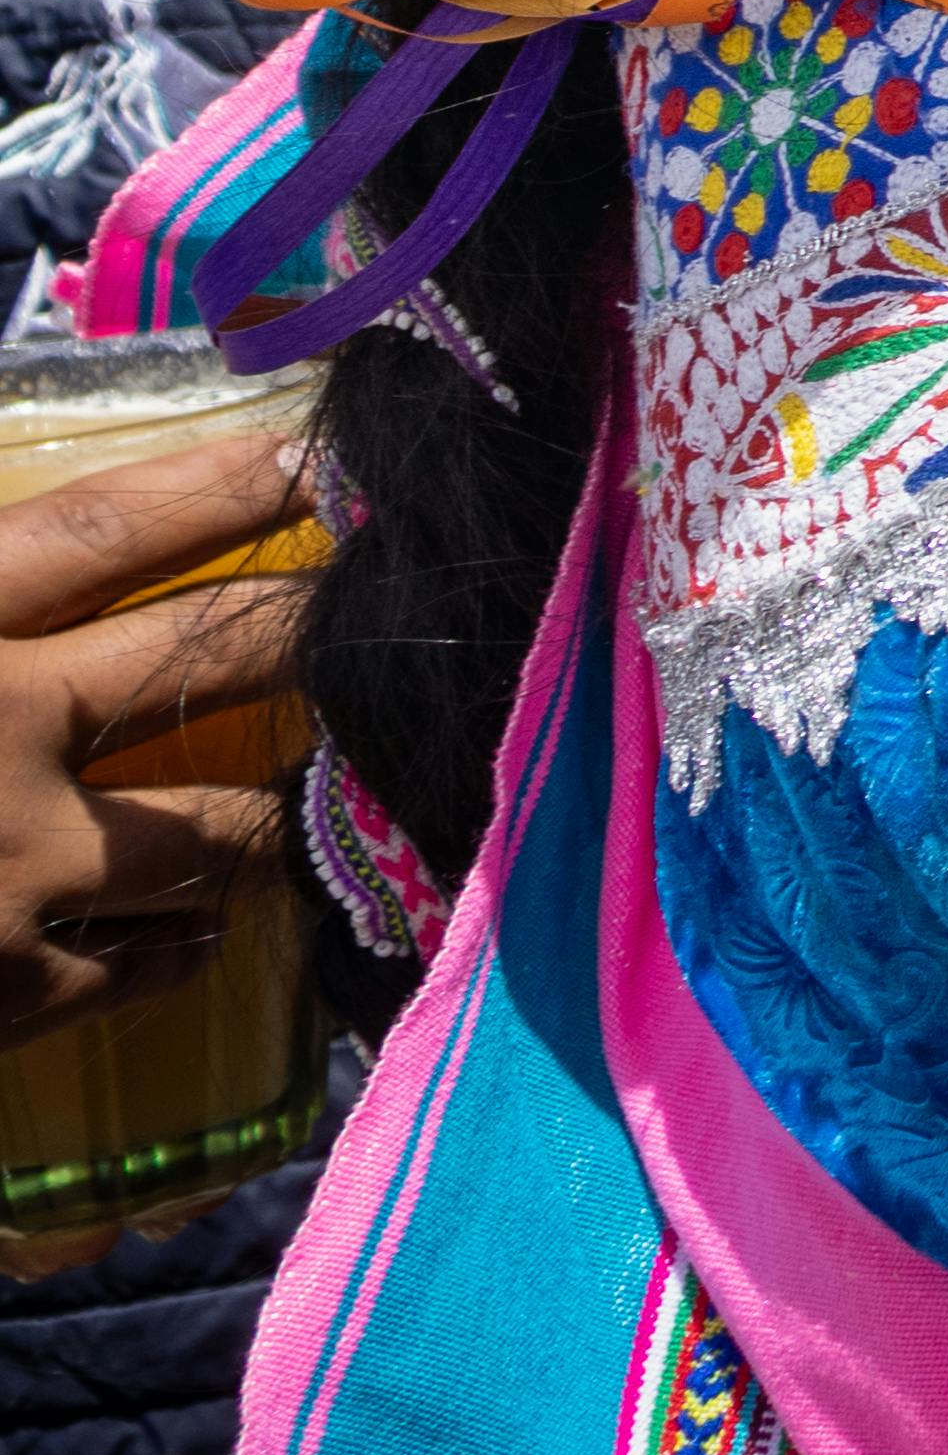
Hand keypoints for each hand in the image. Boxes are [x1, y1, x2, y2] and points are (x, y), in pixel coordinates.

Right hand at [0, 431, 311, 1037]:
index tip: (318, 456)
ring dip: (286, 799)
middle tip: (401, 601)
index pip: (113, 530)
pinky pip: (153, 957)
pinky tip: (216, 920)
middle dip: (321, 627)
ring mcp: (10, 878)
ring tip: (338, 774)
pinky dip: (196, 934)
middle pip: (218, 656)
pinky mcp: (3, 999)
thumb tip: (40, 558)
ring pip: (228, 827)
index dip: (227, 485)